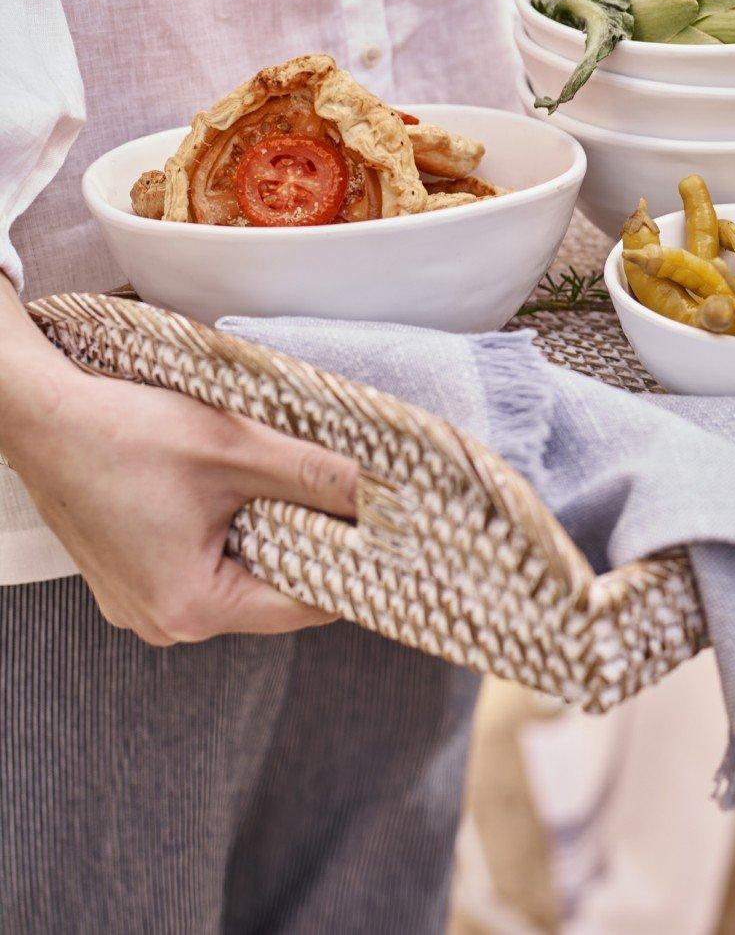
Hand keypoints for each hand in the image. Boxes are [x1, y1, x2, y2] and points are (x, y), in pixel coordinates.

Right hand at [0, 281, 356, 644]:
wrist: (41, 415)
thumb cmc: (124, 432)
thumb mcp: (236, 448)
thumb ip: (315, 473)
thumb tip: (384, 490)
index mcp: (192, 607)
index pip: (304, 605)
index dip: (353, 566)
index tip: (390, 535)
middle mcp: (163, 621)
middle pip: (271, 593)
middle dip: (310, 545)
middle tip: (351, 500)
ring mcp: (140, 602)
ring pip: (237, 575)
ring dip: (267, 534)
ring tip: (290, 485)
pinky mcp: (130, 576)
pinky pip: (202, 564)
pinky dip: (228, 532)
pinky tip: (238, 491)